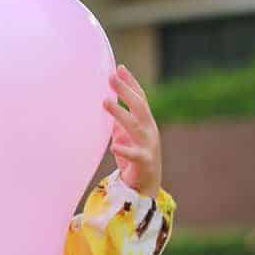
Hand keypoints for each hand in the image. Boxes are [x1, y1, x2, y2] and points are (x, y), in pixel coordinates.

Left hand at [101, 64, 162, 198]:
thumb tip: (106, 102)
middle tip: (111, 77)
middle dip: (125, 91)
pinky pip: (135, 155)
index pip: (140, 98)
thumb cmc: (134, 158)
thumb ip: (119, 121)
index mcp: (146, 122)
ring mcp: (149, 145)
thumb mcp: (125, 136)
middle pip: (138, 106)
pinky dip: (124, 150)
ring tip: (105, 102)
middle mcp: (149, 130)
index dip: (131, 83)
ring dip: (119, 113)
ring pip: (135, 126)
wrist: (147, 186)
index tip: (119, 68)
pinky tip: (114, 146)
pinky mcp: (144, 162)